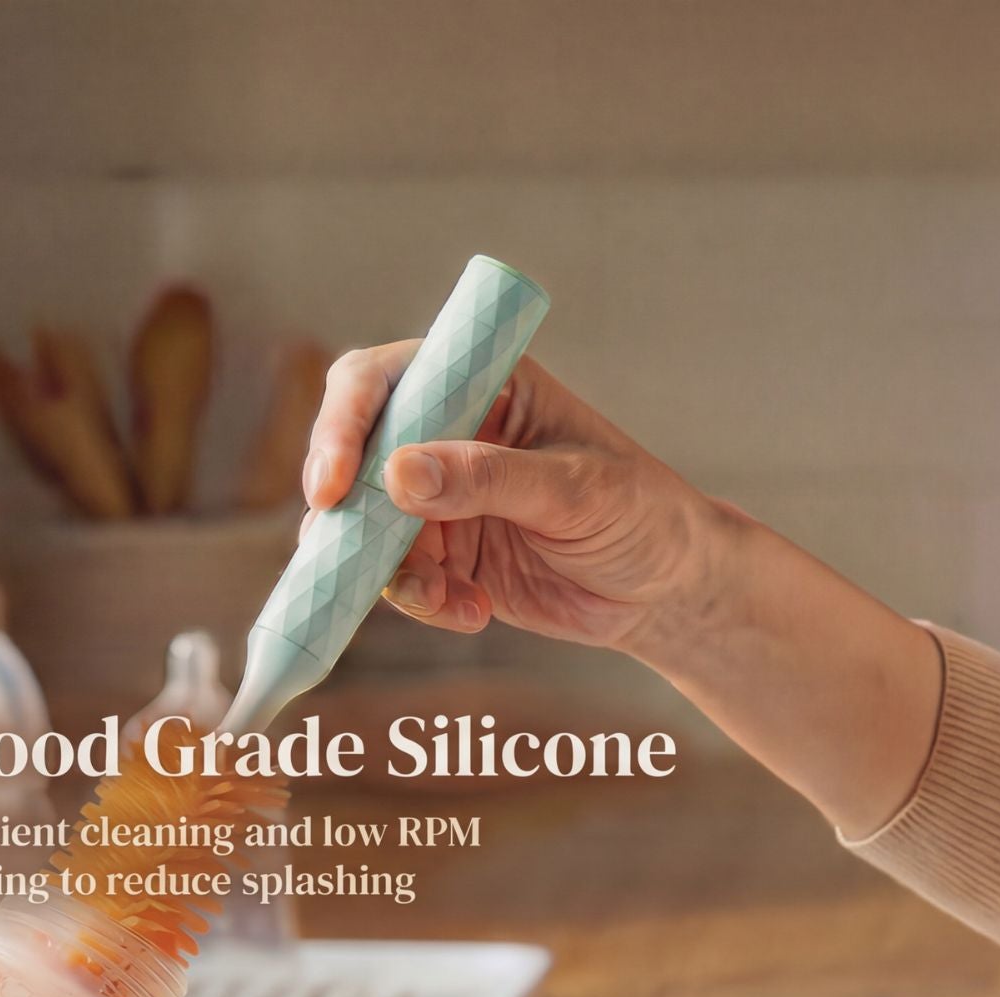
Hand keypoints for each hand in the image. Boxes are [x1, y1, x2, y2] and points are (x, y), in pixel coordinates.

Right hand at [303, 348, 725, 649]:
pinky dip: (422, 602)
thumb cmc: (641, 514)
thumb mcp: (574, 490)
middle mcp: (447, 435)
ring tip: (442, 598)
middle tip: (342, 553)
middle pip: (353, 454)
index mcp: (482, 386)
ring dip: (386, 569)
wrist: (666, 592)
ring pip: (364, 527)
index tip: (333, 483)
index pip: (385, 380)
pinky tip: (473, 612)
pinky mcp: (442, 558)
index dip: (344, 422)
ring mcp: (438, 499)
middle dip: (344, 508)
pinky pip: (397, 580)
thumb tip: (397, 474)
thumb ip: (487, 478)